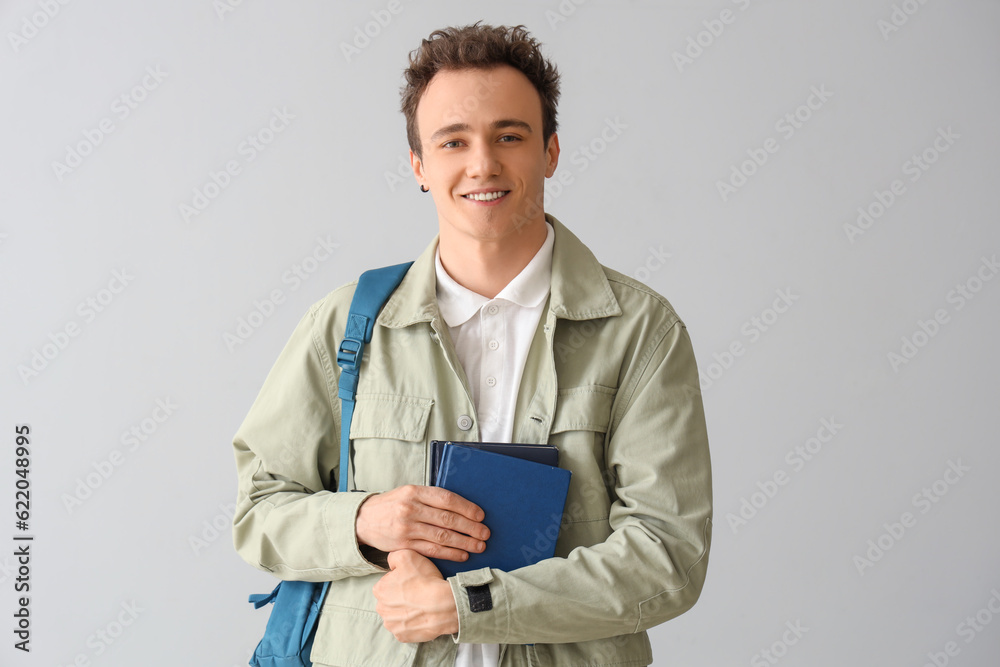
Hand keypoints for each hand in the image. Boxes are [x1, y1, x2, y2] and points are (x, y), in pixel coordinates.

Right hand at [356, 485, 488, 561]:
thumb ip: (430, 498)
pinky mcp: (404, 545)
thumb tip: (462, 507)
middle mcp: (411, 509)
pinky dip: (449, 553)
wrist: (363, 520)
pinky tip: (462, 555)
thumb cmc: (392, 505)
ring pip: (442, 536)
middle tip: (485, 533)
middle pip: (448, 519)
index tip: (480, 515)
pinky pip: (432, 550)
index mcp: (414, 491)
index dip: (467, 508)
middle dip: (470, 527)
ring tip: (479, 546)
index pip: (447, 499)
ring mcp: (407, 528)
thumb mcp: (408, 493)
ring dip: (464, 542)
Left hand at [373, 549, 458, 642]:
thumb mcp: (407, 555)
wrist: (443, 605)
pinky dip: (412, 623)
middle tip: (417, 592)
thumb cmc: (425, 580)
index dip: (400, 580)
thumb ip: (393, 556)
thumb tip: (391, 562)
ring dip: (406, 610)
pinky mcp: (402, 636)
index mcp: (379, 590)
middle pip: (390, 600)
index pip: (387, 582)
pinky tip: (421, 616)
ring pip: (397, 615)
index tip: (412, 580)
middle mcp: (381, 609)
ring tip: (421, 604)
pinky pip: (405, 628)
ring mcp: (392, 625)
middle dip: (401, 596)